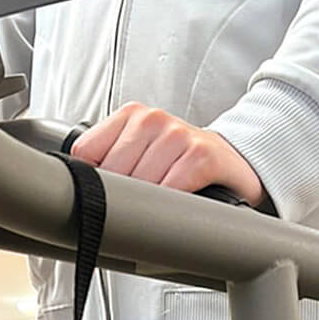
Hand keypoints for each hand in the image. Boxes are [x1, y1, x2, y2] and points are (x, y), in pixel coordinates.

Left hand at [72, 102, 266, 206]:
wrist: (235, 164)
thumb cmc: (185, 163)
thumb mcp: (146, 153)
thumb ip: (114, 161)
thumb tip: (83, 191)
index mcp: (132, 115)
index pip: (87, 152)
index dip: (96, 180)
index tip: (111, 191)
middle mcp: (152, 119)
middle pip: (113, 172)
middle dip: (125, 195)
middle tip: (143, 202)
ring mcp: (177, 135)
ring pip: (141, 183)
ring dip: (151, 202)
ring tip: (165, 201)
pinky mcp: (201, 155)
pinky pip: (170, 189)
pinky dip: (172, 204)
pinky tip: (180, 203)